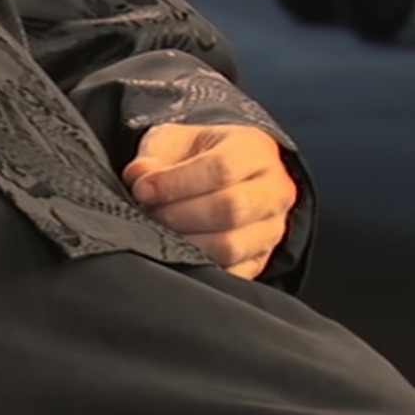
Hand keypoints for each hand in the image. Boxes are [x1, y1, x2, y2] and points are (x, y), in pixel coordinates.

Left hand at [121, 123, 297, 278]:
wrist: (226, 175)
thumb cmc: (198, 156)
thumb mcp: (175, 140)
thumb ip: (155, 155)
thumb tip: (140, 176)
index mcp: (255, 150)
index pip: (222, 169)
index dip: (177, 182)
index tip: (143, 189)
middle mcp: (274, 190)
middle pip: (230, 209)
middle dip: (179, 214)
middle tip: (150, 213)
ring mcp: (272, 229)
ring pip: (231, 246)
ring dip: (186, 243)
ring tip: (161, 232)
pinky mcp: (261, 260)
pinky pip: (231, 273)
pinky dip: (199, 266)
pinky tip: (177, 252)